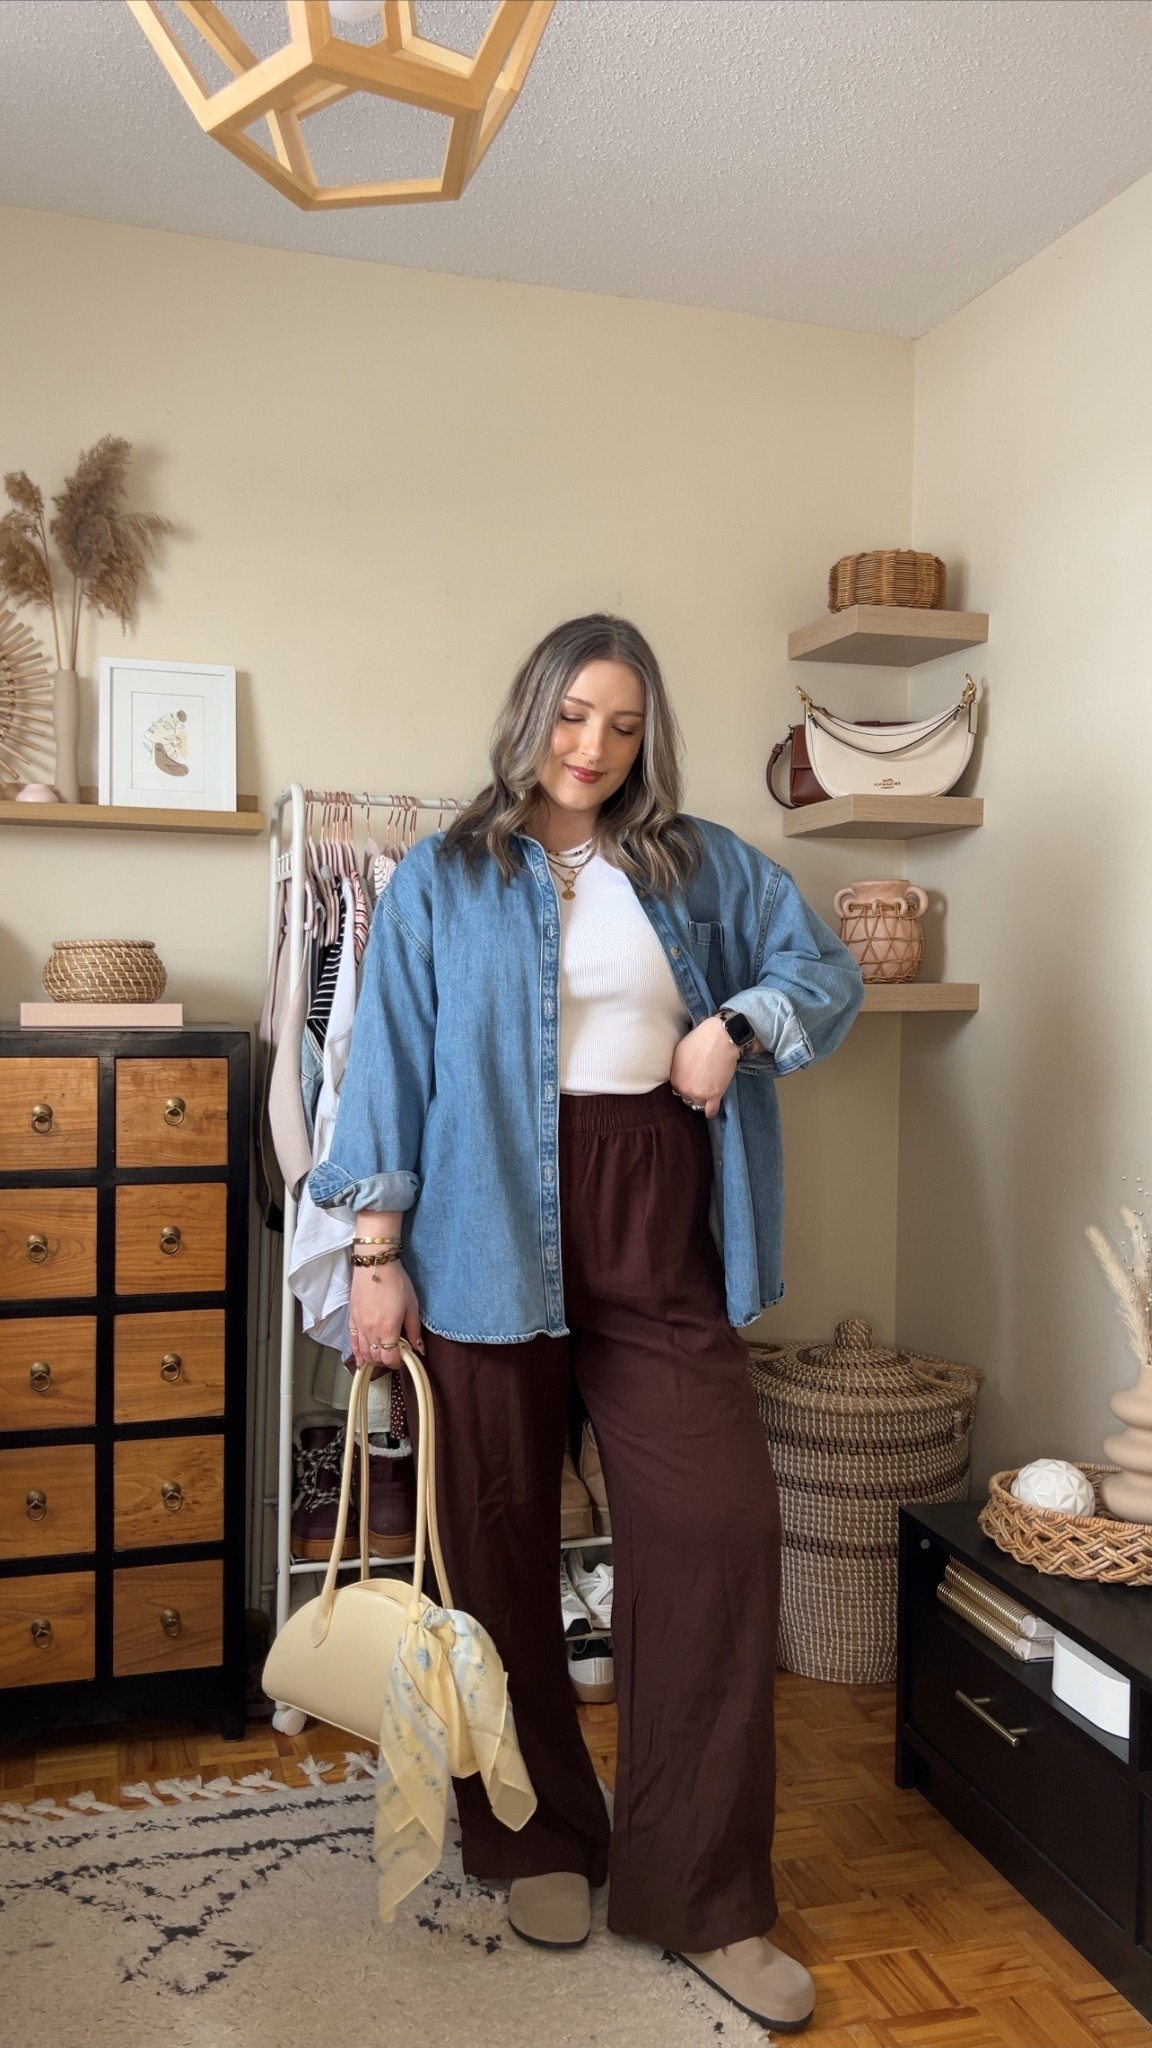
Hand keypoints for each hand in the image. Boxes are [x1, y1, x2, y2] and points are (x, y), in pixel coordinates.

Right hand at [346, 1259, 423, 1376]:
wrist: (376, 1265)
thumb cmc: (396, 1282)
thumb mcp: (412, 1306)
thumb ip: (414, 1330)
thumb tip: (419, 1349)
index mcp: (388, 1329)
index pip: (389, 1358)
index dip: (397, 1363)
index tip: (402, 1358)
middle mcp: (371, 1331)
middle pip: (376, 1357)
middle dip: (386, 1362)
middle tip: (394, 1356)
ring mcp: (359, 1325)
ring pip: (363, 1352)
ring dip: (372, 1359)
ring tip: (380, 1358)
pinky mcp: (352, 1319)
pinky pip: (352, 1342)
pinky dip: (356, 1353)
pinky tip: (360, 1360)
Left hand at [669, 1016, 740, 1118]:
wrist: (720, 1038)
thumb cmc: (700, 1040)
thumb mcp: (679, 1052)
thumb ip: (677, 1067)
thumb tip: (680, 1073)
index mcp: (674, 1078)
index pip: (678, 1089)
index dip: (686, 1084)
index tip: (693, 1081)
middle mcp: (684, 1088)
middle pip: (688, 1098)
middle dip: (694, 1092)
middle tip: (702, 1084)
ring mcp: (699, 1093)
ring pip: (699, 1104)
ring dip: (703, 1100)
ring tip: (709, 1091)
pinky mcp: (714, 1095)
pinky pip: (711, 1111)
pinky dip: (711, 1111)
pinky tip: (712, 1109)